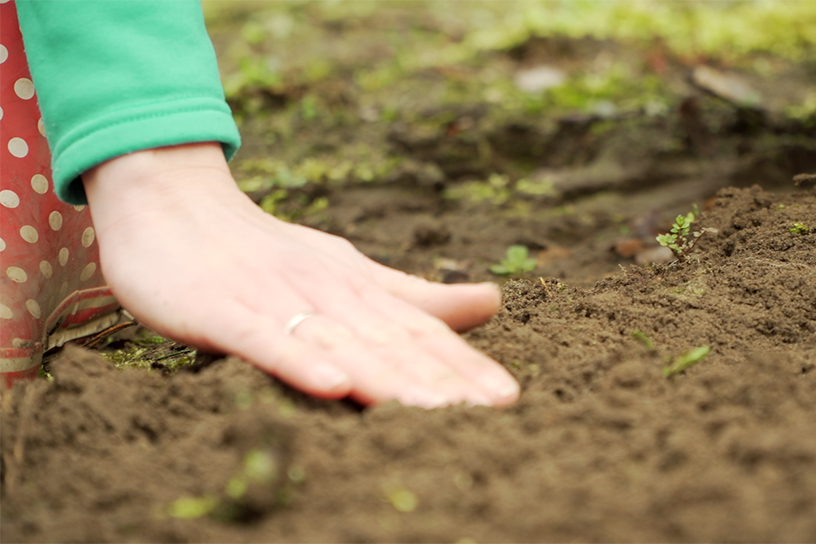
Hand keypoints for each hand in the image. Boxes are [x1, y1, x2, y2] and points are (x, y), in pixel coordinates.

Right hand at [83, 143, 518, 406]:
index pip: (418, 330)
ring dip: (388, 377)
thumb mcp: (347, 269)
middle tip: (490, 409)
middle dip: (441, 378)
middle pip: (389, 341)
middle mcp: (325, 292)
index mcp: (356, 286)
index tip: (506, 397)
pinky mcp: (224, 312)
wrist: (173, 205)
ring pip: (340, 344)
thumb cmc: (266, 249)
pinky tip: (334, 386)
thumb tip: (492, 301)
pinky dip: (300, 362)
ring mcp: (275, 301)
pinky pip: (265, 341)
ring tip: (434, 408)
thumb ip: (413, 295)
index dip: (462, 364)